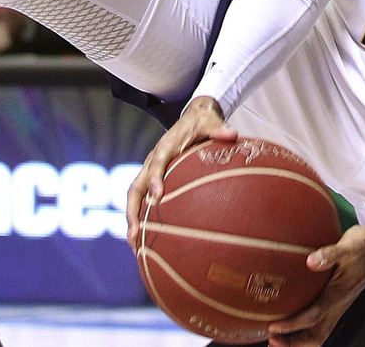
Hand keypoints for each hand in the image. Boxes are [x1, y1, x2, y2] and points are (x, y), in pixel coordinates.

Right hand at [126, 96, 235, 246]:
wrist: (192, 118)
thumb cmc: (201, 124)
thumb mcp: (210, 123)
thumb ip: (218, 129)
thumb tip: (232, 134)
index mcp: (165, 147)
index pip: (157, 163)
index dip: (155, 179)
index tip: (158, 196)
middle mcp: (152, 160)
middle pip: (136, 186)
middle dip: (133, 210)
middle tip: (135, 233)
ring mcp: (150, 171)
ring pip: (135, 197)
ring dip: (132, 220)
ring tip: (135, 246)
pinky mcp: (153, 179)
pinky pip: (142, 200)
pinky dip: (140, 219)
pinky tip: (145, 241)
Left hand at [265, 222, 364, 346]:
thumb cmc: (364, 247)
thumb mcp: (347, 247)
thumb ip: (329, 254)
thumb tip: (310, 261)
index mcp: (338, 295)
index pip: (312, 317)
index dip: (291, 325)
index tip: (273, 328)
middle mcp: (338, 305)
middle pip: (316, 336)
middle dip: (294, 343)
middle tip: (272, 340)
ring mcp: (338, 305)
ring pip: (318, 333)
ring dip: (298, 340)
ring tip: (277, 338)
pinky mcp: (337, 301)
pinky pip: (319, 322)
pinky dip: (304, 328)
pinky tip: (291, 319)